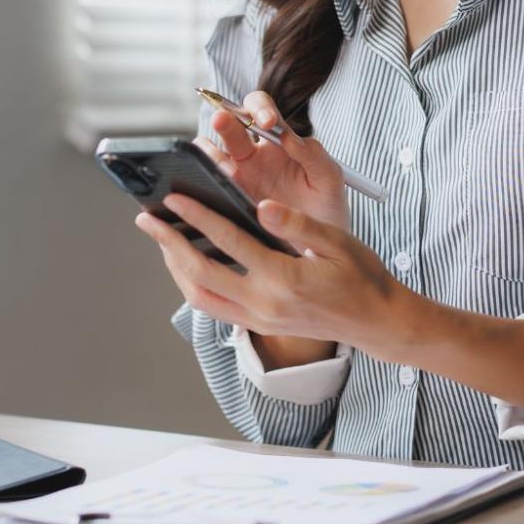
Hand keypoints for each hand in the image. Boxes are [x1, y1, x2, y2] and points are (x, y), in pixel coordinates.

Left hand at [133, 192, 409, 356]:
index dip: (197, 217)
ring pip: (200, 297)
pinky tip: (187, 264)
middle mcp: (265, 304)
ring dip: (175, 268)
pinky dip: (193, 285)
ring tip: (162, 240)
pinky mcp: (259, 325)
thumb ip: (297, 225)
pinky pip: (214, 308)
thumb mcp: (337, 242)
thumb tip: (262, 206)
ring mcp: (259, 319)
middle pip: (200, 274)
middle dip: (169, 244)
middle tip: (147, 220)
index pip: (229, 242)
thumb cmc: (361, 277)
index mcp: (284, 278)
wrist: (377, 323)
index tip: (174, 198)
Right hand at [201, 91, 350, 231]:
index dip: (260, 108)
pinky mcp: (227, 196)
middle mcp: (254, 153)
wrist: (320, 249)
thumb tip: (289, 136)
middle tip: (223, 121)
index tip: (267, 122)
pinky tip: (217, 184)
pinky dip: (204, 175)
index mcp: (279, 141)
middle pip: (231, 124)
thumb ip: (315, 154)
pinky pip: (207, 179)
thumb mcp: (329, 179)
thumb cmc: (326, 209)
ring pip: (210, 149)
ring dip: (212, 151)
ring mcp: (238, 175)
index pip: (261, 109)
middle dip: (225, 118)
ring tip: (225, 168)